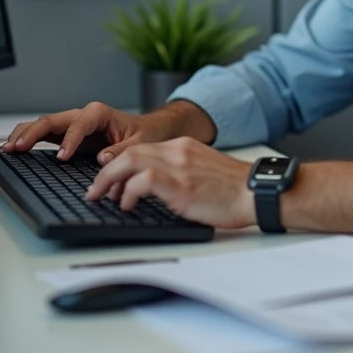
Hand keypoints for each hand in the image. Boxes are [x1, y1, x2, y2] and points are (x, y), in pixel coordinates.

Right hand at [2, 101, 212, 163]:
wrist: (147, 130)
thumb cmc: (143, 134)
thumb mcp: (139, 143)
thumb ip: (121, 150)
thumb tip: (103, 159)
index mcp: (98, 113)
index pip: (77, 125)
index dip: (68, 141)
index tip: (62, 157)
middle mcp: (82, 116)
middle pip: (51, 120)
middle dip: (33, 133)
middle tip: (17, 147)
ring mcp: (72, 125)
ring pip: (43, 125)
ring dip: (24, 135)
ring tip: (8, 148)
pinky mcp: (67, 135)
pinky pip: (45, 134)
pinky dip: (29, 139)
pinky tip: (16, 148)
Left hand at [85, 138, 255, 228]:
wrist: (258, 191)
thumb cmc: (235, 190)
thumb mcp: (203, 172)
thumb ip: (179, 172)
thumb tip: (153, 189)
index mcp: (183, 147)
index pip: (140, 148)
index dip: (118, 165)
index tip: (108, 181)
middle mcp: (178, 151)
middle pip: (128, 152)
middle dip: (105, 172)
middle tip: (94, 190)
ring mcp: (179, 166)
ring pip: (130, 161)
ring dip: (110, 180)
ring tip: (103, 197)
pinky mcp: (181, 185)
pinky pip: (143, 180)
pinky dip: (129, 192)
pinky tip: (127, 205)